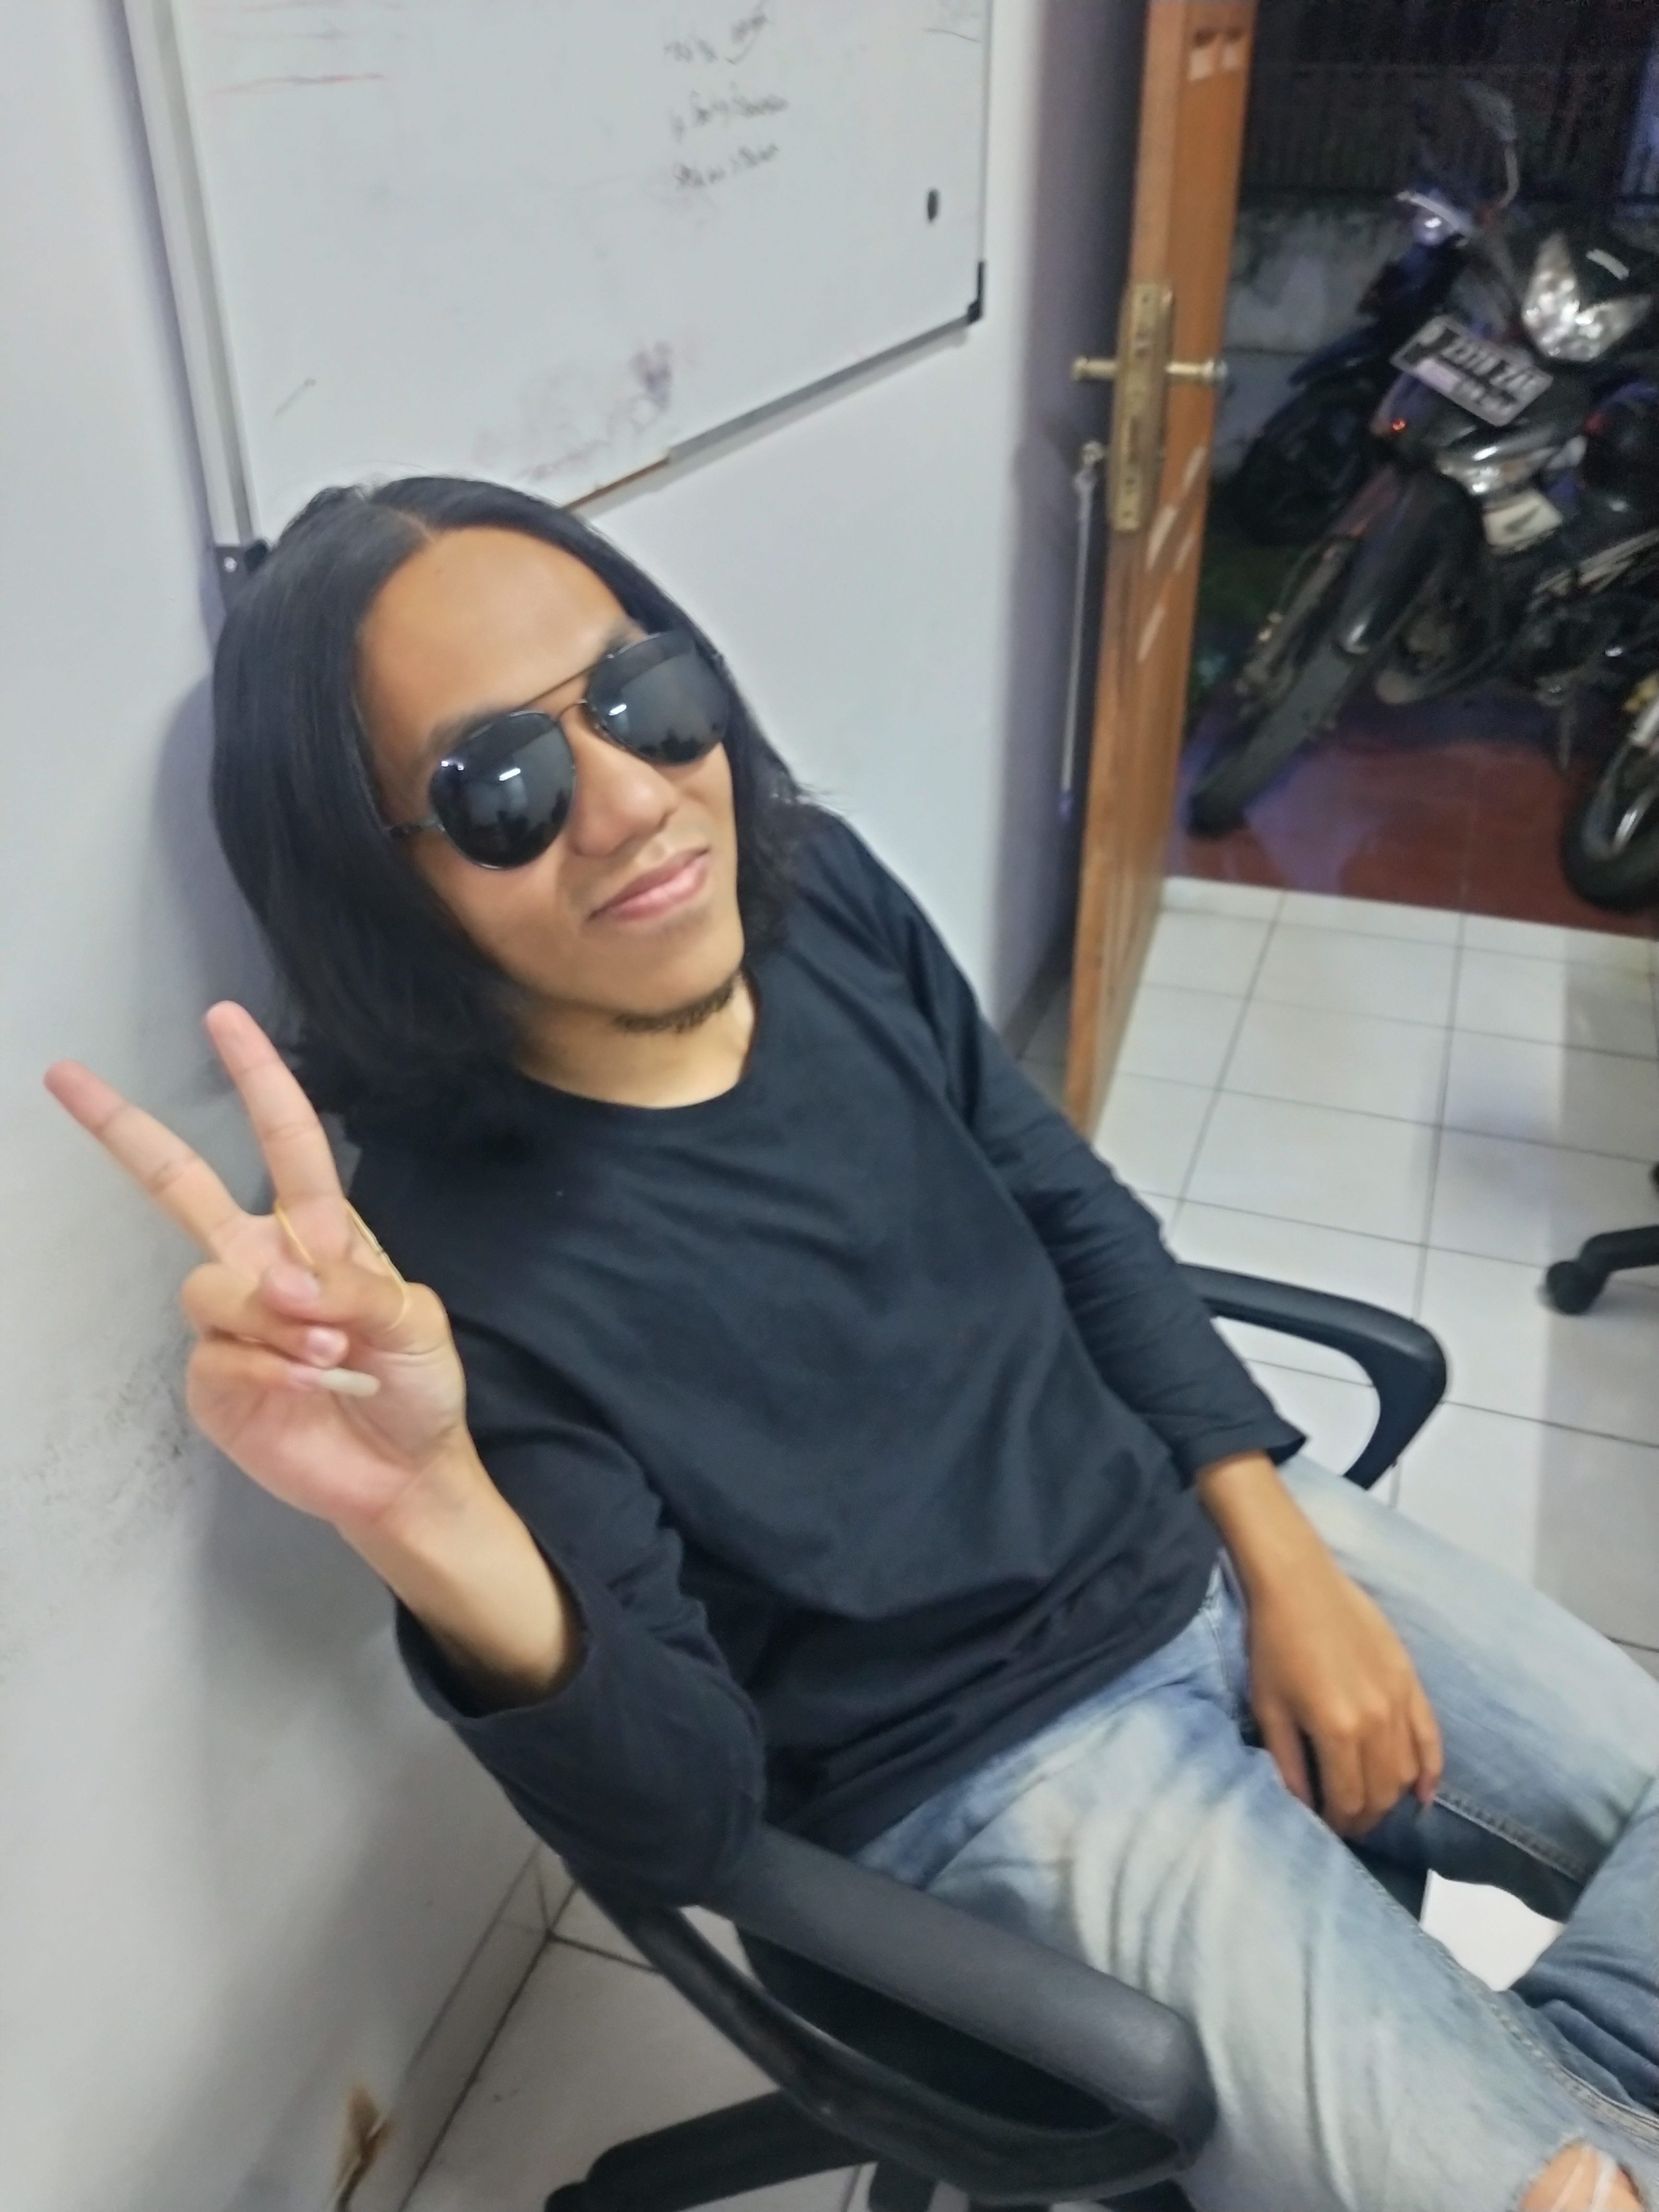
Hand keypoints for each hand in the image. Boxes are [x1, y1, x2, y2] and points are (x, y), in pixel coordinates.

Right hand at [45, 1002, 467, 1537]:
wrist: (406, 1470)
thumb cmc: (417, 1384)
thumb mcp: (415, 1322)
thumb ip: (356, 1290)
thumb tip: (285, 1284)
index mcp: (317, 1233)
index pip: (284, 1139)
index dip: (257, 1077)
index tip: (224, 1017)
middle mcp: (261, 1265)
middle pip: (180, 1184)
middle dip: (123, 1129)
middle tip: (66, 1076)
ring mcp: (232, 1324)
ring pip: (209, 1288)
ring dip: (273, 1322)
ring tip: (331, 1358)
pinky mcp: (215, 1382)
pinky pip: (219, 1358)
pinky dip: (270, 1375)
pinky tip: (310, 1391)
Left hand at [1196, 1453, 1442, 1836]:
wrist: (1298, 1582)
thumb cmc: (1273, 1643)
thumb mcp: (1269, 1708)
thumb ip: (1289, 1764)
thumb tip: (1303, 1807)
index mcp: (1339, 1731)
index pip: (1348, 1800)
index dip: (1339, 1823)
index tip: (1327, 1829)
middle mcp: (1378, 1721)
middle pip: (1382, 1792)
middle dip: (1365, 1815)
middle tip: (1346, 1821)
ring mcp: (1400, 1699)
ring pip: (1409, 1771)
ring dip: (1392, 1797)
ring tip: (1371, 1804)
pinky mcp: (1411, 1679)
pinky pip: (1431, 1736)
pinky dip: (1431, 1769)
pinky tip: (1424, 1793)